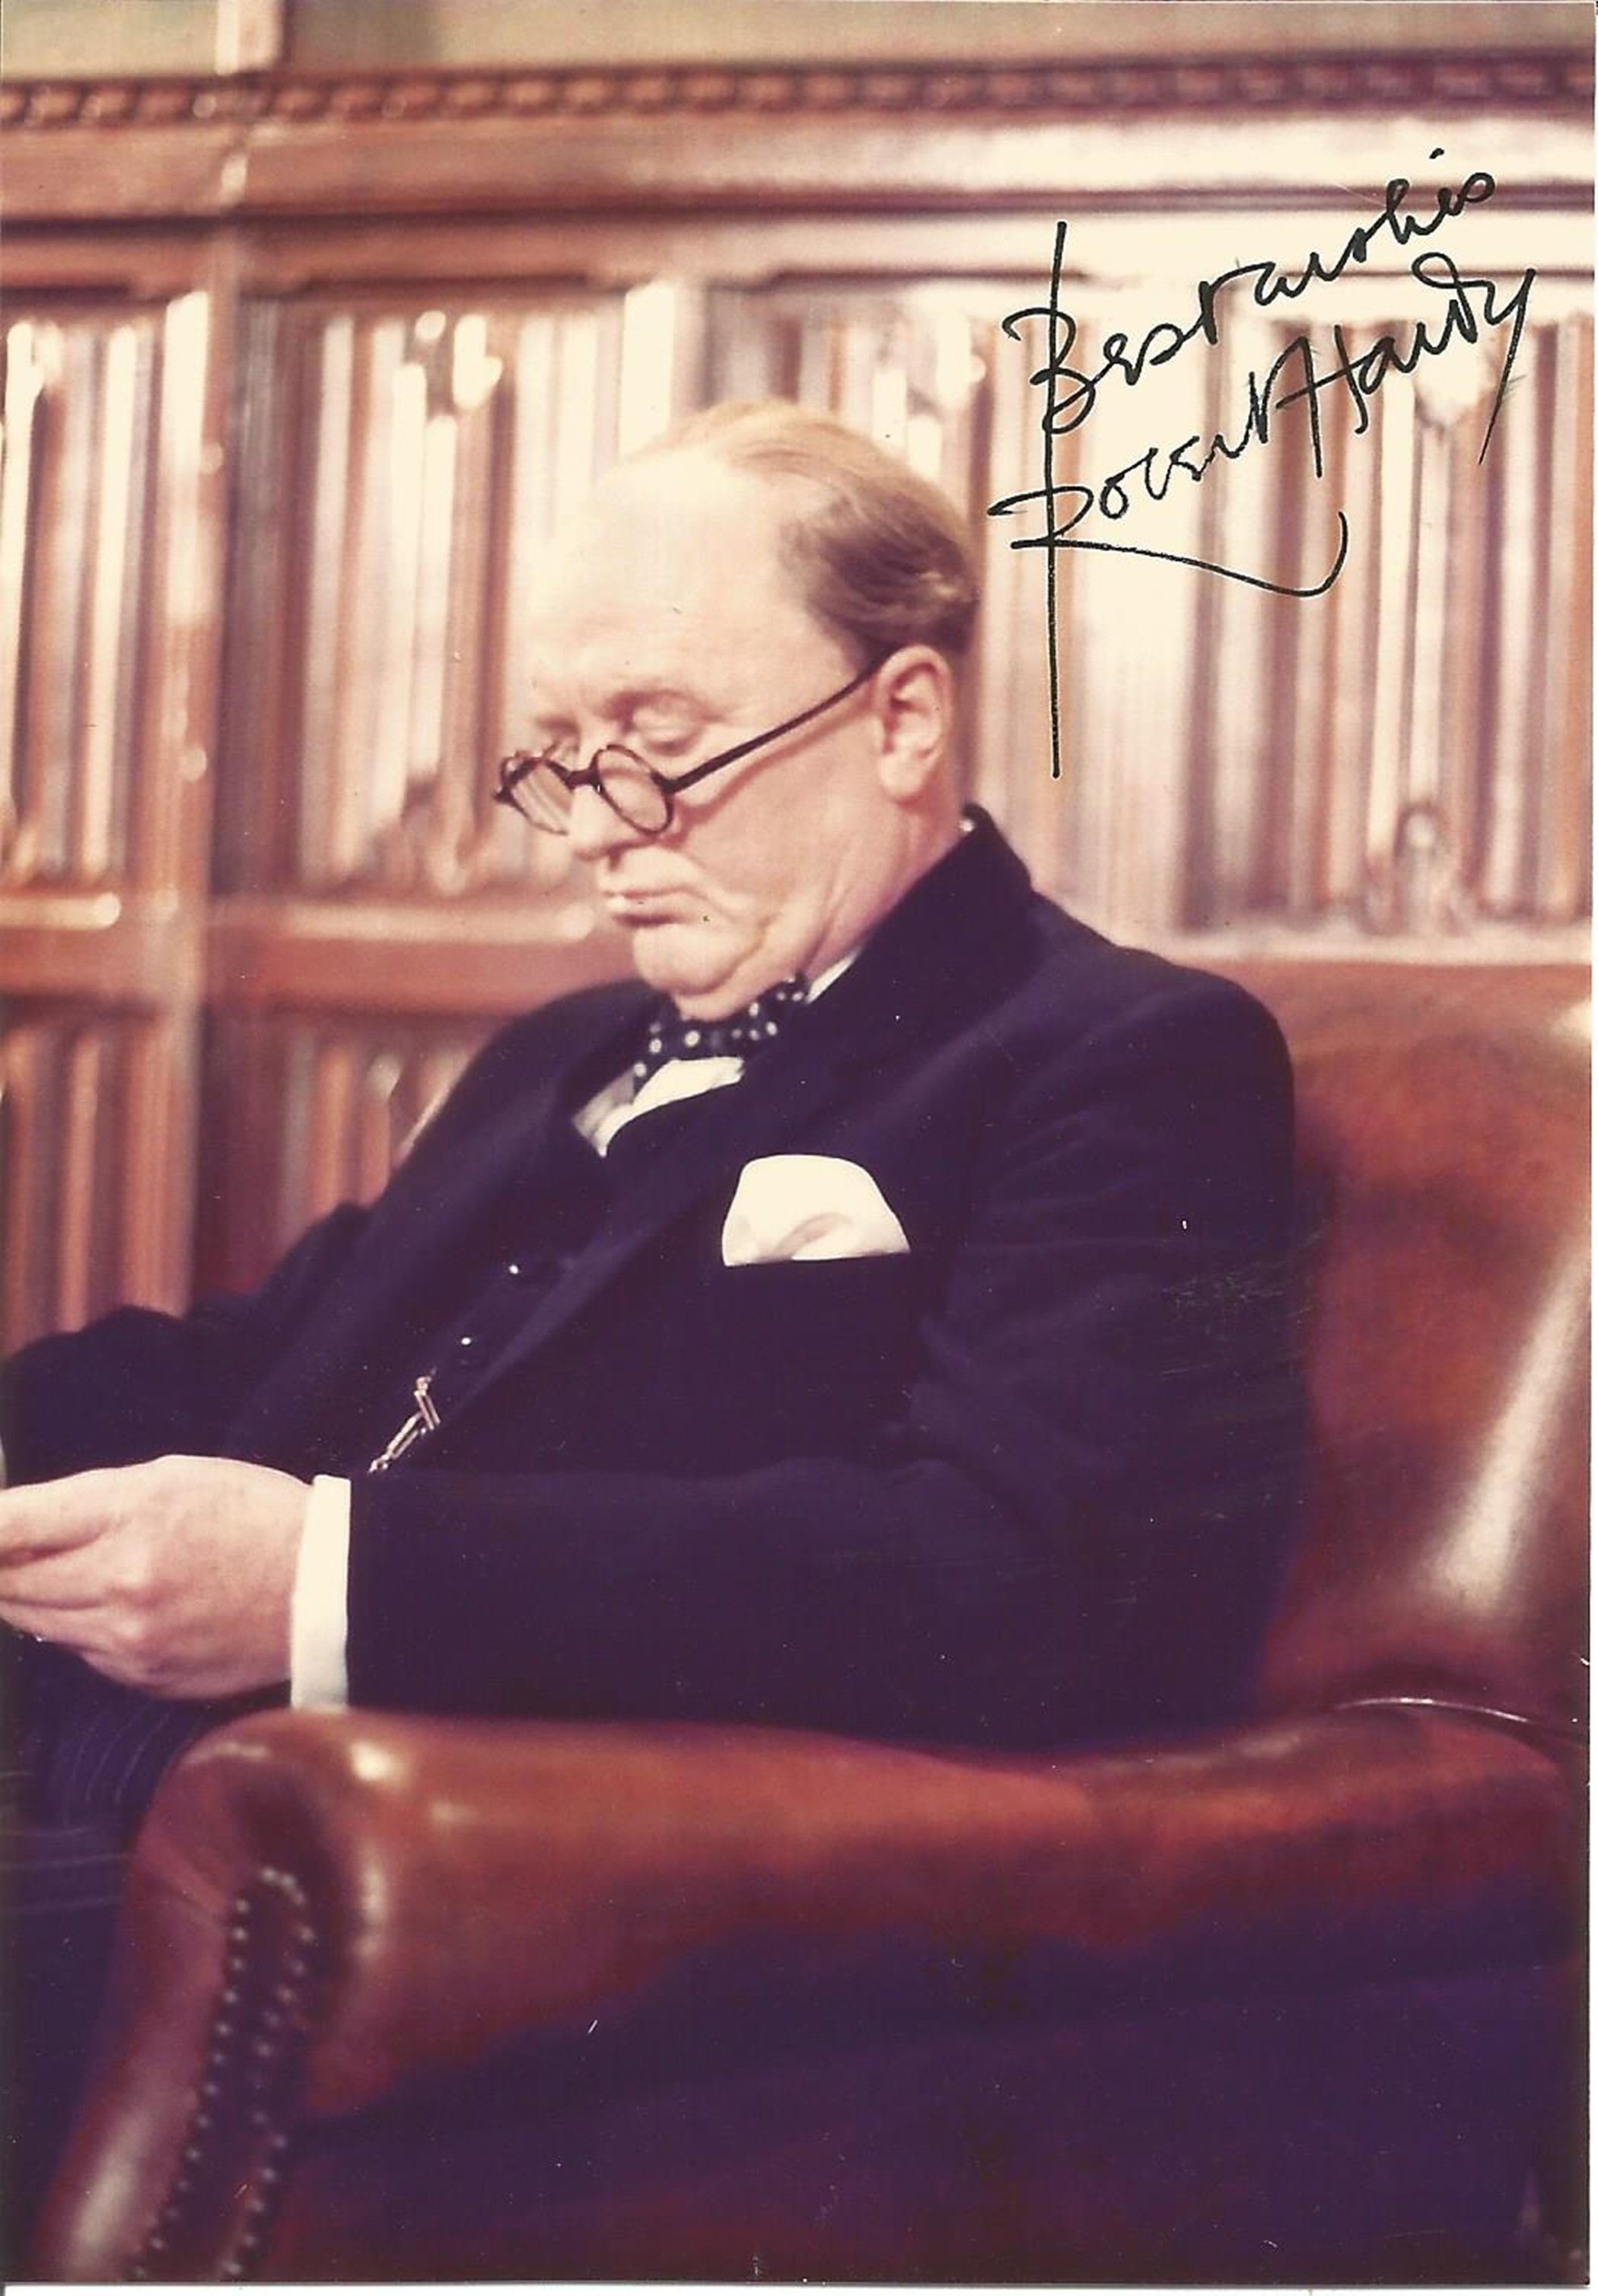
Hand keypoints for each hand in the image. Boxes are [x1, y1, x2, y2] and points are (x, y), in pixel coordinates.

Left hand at [0, 1455, 309, 1699]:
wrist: (328, 1587)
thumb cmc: (255, 1514)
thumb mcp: (172, 1476)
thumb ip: (87, 1500)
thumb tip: (14, 1525)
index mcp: (128, 1517)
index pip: (9, 1528)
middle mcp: (119, 1585)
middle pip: (6, 1582)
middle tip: (3, 1547)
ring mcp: (128, 1640)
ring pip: (33, 1621)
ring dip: (26, 1594)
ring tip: (47, 1570)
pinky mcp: (143, 1678)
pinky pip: (78, 1651)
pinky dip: (75, 1625)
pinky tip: (103, 1602)